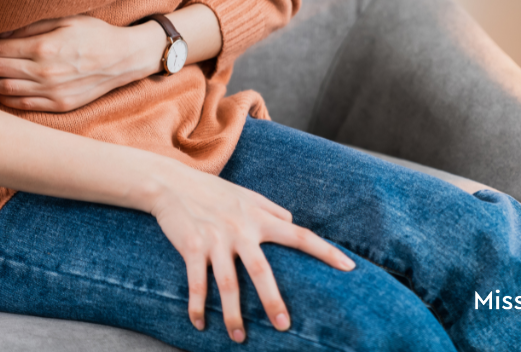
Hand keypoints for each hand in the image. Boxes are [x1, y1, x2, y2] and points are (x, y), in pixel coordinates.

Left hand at [0, 15, 164, 111]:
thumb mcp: (65, 18)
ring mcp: (52, 92)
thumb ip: (30, 25)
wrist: (124, 59)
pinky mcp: (59, 105)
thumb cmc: (95, 33)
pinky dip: (5, 99)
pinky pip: (23, 105)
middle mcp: (45, 73)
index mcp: (44, 48)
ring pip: (5, 91)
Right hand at [147, 162, 355, 342]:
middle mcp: (240, 230)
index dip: (325, 251)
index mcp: (259, 218)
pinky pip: (196, 283)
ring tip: (239, 338)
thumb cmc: (213, 191)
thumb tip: (292, 220)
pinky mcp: (191, 247)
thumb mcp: (246, 194)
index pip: (300, 235)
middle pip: (261, 271)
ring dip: (233, 314)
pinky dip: (197, 306)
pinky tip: (199, 324)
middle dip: (273, 301)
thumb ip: (271, 208)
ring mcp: (215, 240)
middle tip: (284, 327)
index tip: (349, 267)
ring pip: (228, 284)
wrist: (172, 183)